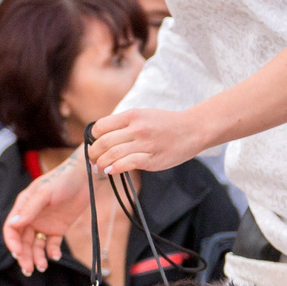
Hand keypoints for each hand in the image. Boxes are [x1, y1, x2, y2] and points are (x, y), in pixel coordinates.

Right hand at [4, 151, 93, 273]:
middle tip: (29, 269)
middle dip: (24, 256)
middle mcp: (32, 217)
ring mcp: (45, 224)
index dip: (12, 243)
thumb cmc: (62, 180)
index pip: (11, 229)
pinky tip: (56, 256)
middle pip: (23, 241)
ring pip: (36, 245)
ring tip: (42, 267)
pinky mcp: (59, 228)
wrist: (85, 177)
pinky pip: (52, 244)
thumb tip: (14, 224)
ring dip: (37, 257)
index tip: (18, 254)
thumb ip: (30, 209)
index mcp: (23, 207)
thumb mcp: (45, 193)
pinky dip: (52, 252)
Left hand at [86, 107, 209, 177]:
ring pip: (113, 154)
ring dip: (101, 163)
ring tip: (99, 167)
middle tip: (93, 159)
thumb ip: (125, 124)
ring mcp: (145, 144)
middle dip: (94, 153)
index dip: (94, 137)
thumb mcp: (144, 115)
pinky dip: (115, 168)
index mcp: (133, 115)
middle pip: (104, 142)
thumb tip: (103, 136)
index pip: (101, 126)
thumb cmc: (167, 124)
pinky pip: (127, 164)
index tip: (94, 144)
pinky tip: (111, 170)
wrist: (193, 129)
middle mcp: (137, 128)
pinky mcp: (152, 159)